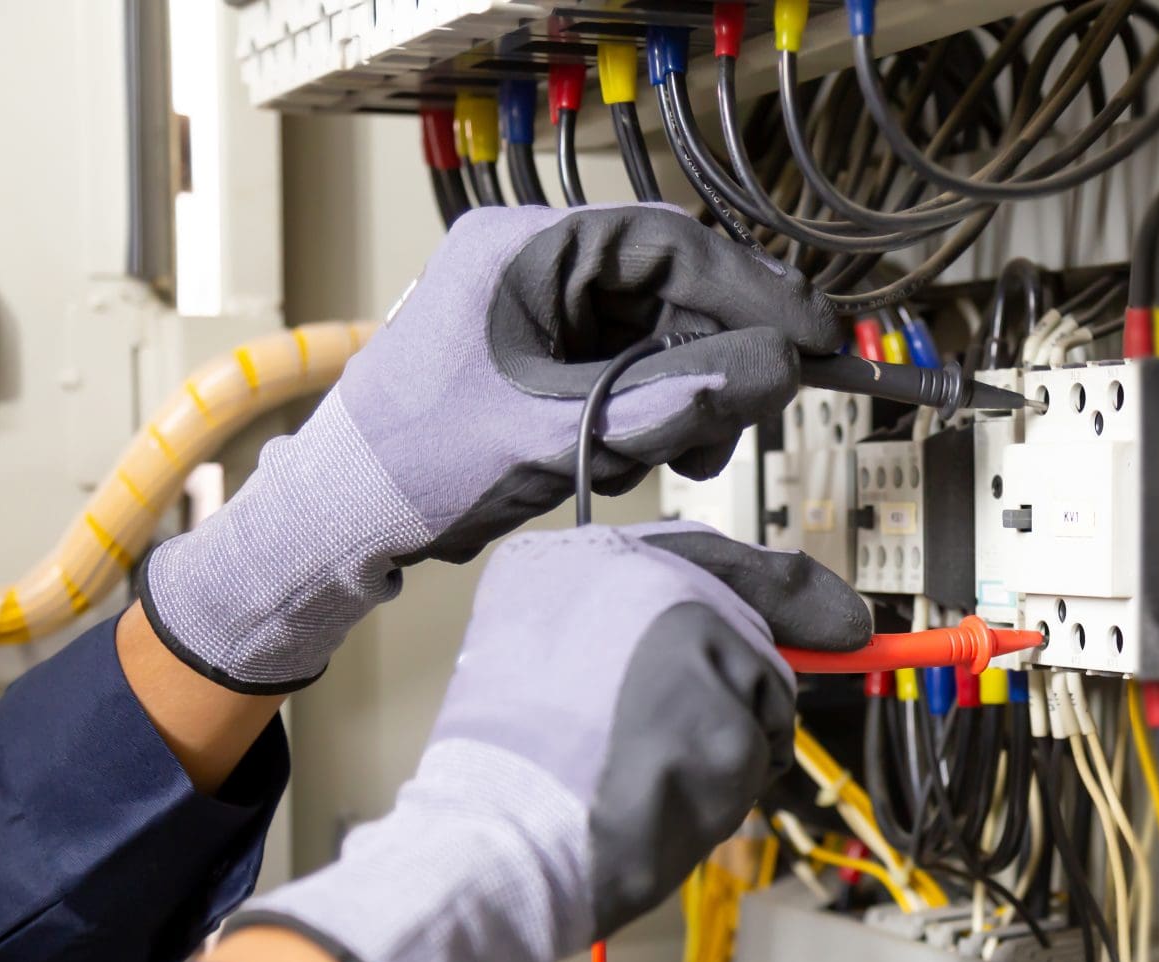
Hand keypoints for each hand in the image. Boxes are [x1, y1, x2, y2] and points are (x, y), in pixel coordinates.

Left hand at [139, 204, 839, 691]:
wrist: (342, 522)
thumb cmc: (423, 468)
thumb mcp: (563, 432)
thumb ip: (677, 398)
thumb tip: (783, 369)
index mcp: (524, 248)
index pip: (671, 242)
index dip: (754, 290)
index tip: (817, 339)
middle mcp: (537, 262)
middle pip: (674, 286)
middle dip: (719, 355)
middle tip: (749, 416)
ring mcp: (542, 308)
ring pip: (663, 329)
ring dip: (693, 391)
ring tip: (686, 456)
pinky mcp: (547, 353)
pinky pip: (635, 363)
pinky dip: (660, 408)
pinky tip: (652, 453)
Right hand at [227, 521, 868, 961]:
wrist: (500, 835)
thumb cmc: (508, 761)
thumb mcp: (534, 644)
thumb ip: (623, 616)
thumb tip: (723, 624)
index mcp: (588, 555)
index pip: (715, 556)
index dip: (786, 592)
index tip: (841, 618)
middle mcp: (651, 583)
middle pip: (752, 629)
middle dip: (735, 689)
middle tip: (665, 735)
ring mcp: (699, 648)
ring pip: (762, 697)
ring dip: (725, 742)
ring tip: (642, 764)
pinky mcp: (731, 720)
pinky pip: (758, 754)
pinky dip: (724, 784)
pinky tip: (662, 792)